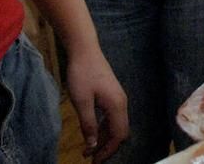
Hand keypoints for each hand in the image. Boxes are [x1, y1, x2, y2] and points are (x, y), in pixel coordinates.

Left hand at [65, 45, 128, 162]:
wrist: (85, 51)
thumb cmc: (82, 75)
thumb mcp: (82, 102)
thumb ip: (88, 124)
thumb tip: (93, 145)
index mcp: (117, 106)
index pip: (119, 135)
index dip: (108, 151)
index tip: (94, 161)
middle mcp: (121, 103)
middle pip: (120, 132)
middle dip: (108, 147)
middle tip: (91, 159)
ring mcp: (118, 98)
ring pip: (116, 124)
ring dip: (105, 138)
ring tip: (89, 149)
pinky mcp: (112, 94)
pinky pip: (112, 116)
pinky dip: (104, 128)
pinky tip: (92, 132)